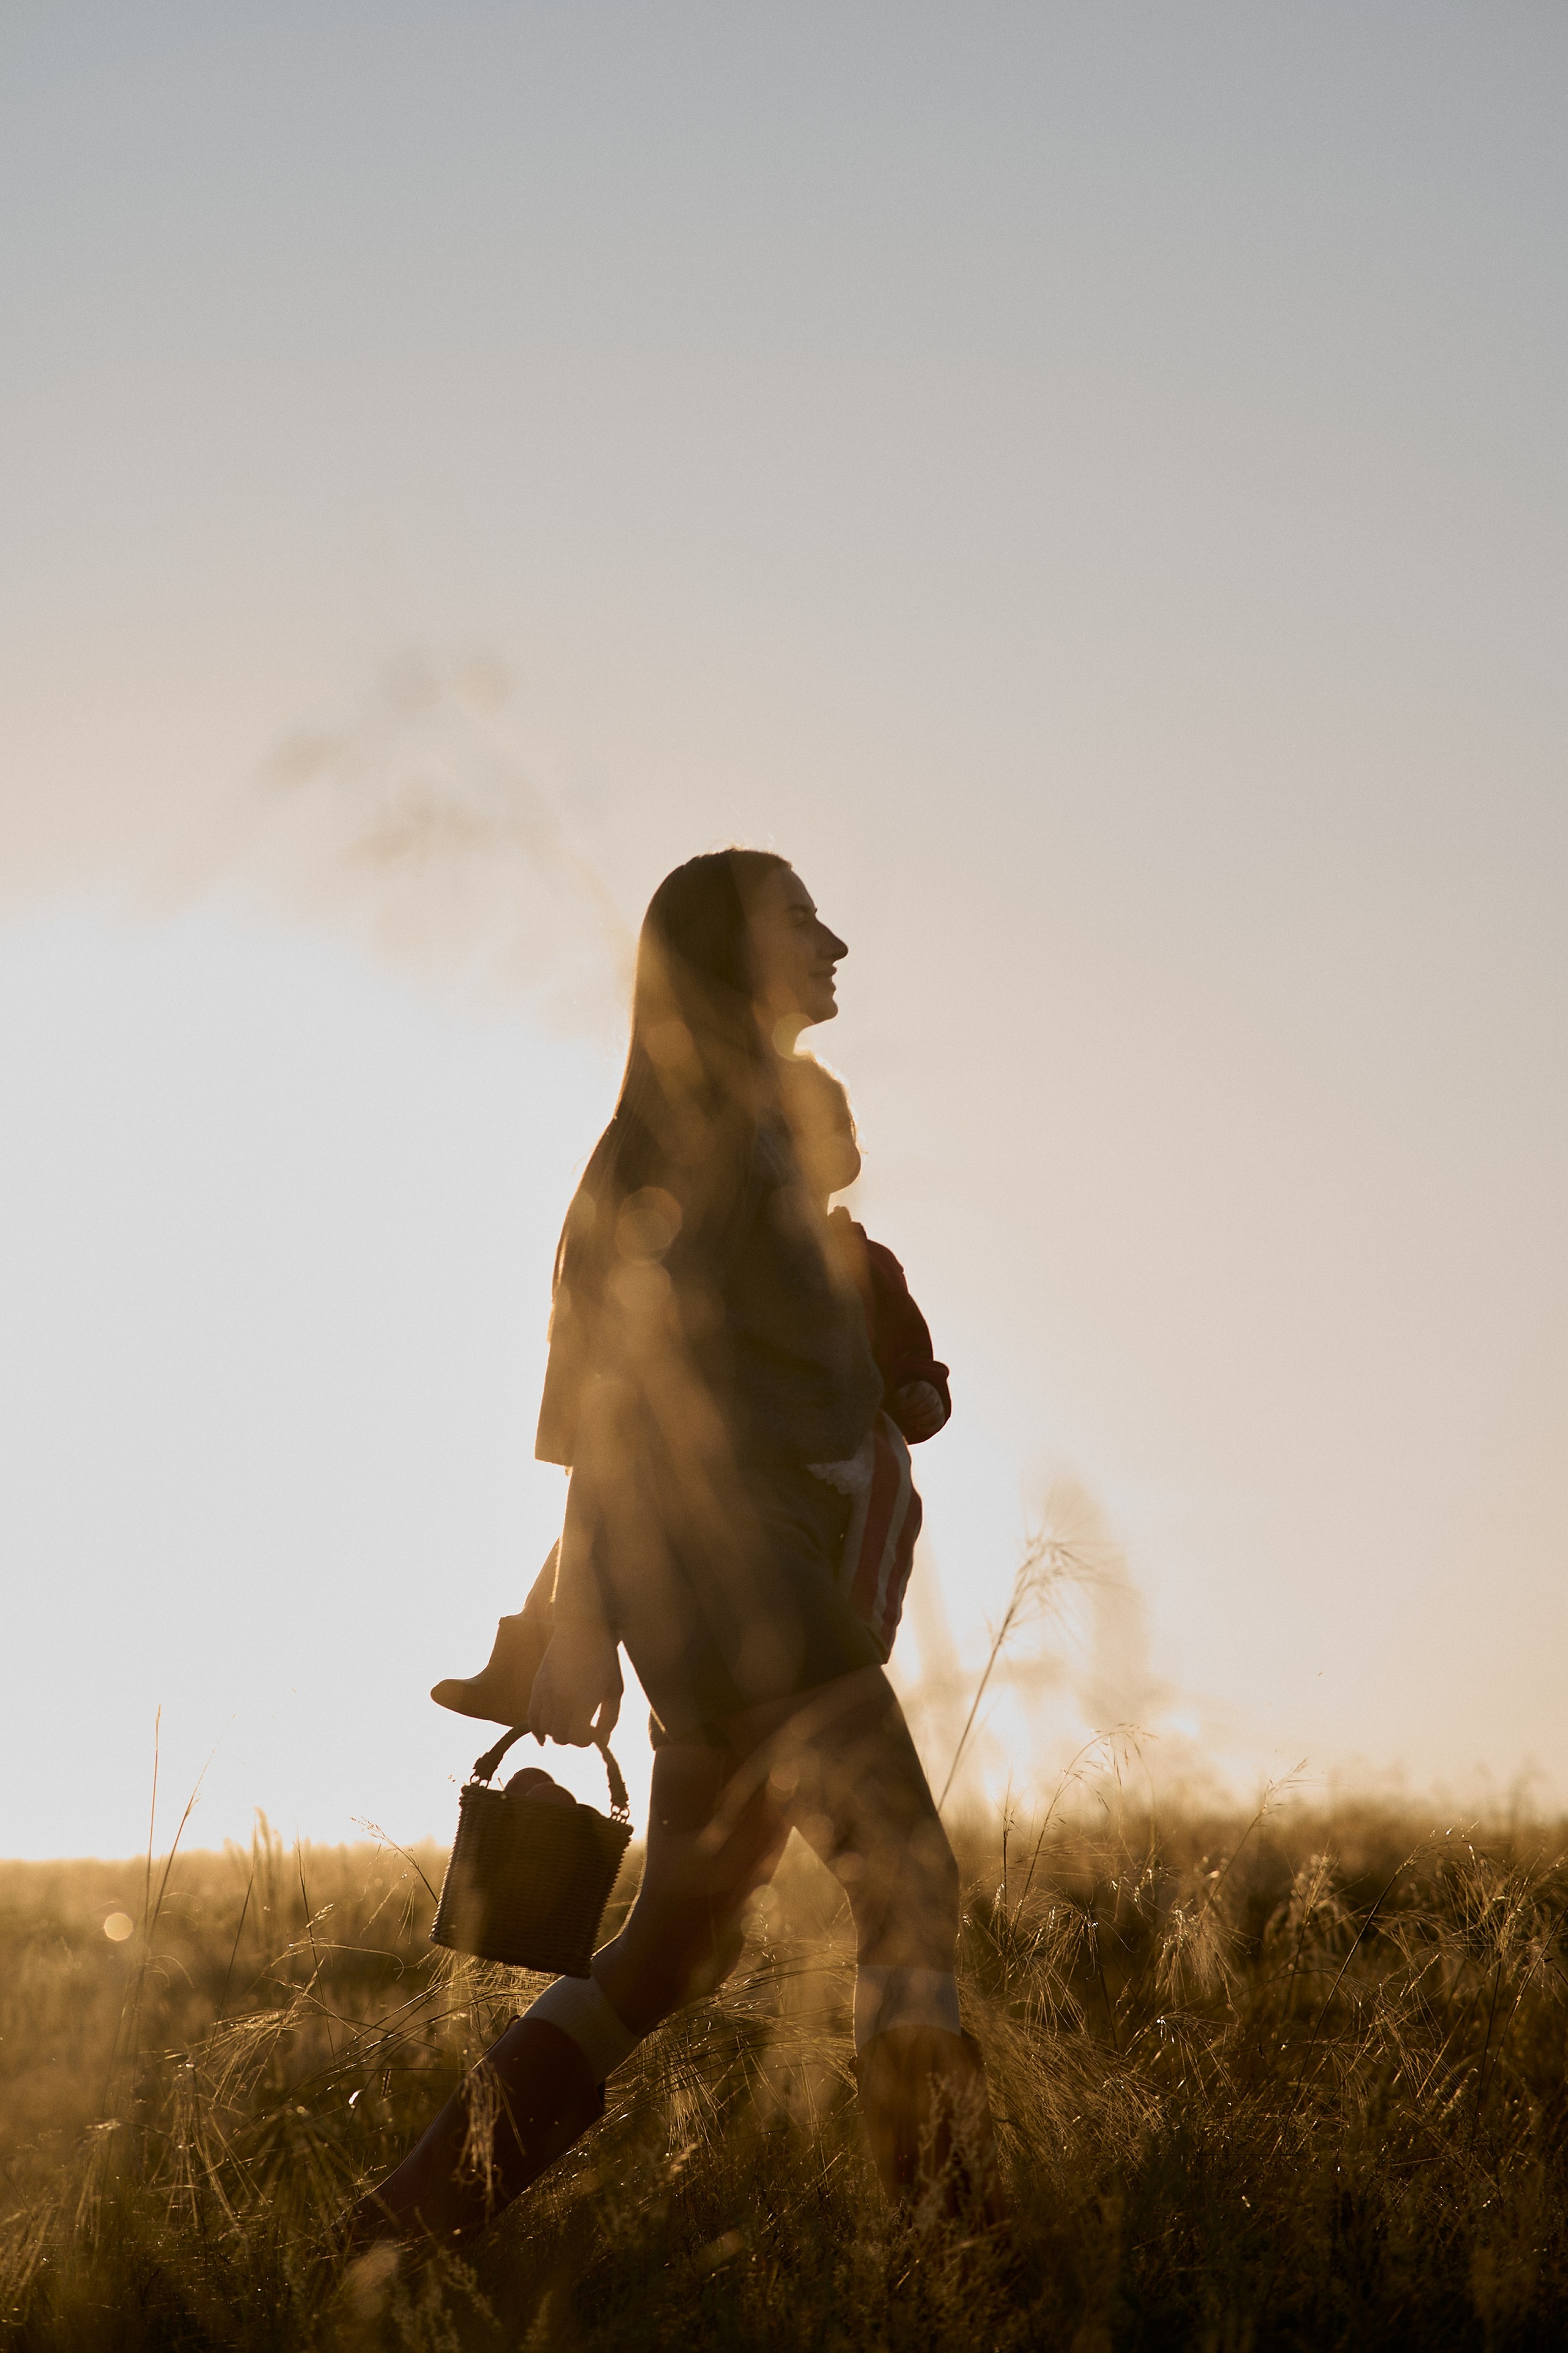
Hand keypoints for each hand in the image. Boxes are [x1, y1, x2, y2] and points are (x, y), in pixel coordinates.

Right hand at [527, 1625, 622, 1746]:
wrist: (581, 1627)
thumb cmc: (604, 1658)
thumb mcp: (615, 1689)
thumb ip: (609, 1719)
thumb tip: (602, 1742)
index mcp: (582, 1701)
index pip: (577, 1738)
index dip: (587, 1740)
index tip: (594, 1731)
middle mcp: (560, 1699)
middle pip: (560, 1737)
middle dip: (573, 1738)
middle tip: (583, 1728)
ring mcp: (545, 1692)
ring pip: (544, 1728)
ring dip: (557, 1733)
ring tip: (567, 1725)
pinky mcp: (537, 1685)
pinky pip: (531, 1716)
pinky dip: (536, 1729)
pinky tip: (544, 1736)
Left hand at [893, 1380, 945, 1441]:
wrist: (914, 1405)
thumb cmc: (905, 1398)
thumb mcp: (900, 1394)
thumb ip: (900, 1398)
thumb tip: (903, 1406)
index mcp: (925, 1387)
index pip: (922, 1393)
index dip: (910, 1402)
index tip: (900, 1407)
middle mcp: (934, 1396)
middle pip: (929, 1404)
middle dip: (914, 1411)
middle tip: (904, 1415)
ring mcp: (939, 1407)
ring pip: (934, 1415)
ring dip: (920, 1420)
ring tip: (909, 1421)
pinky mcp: (940, 1419)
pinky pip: (938, 1425)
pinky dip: (927, 1428)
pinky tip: (916, 1428)